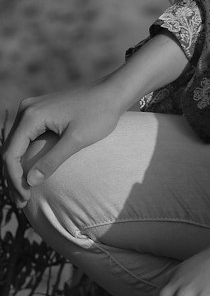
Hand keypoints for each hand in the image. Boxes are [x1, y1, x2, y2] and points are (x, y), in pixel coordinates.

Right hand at [2, 86, 125, 204]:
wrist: (113, 92)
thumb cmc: (99, 114)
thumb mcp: (76, 140)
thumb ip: (52, 160)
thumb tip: (30, 182)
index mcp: (32, 116)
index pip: (11, 154)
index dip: (15, 179)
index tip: (25, 199)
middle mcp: (27, 110)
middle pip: (9, 150)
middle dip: (13, 178)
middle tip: (22, 203)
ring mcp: (32, 110)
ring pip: (15, 146)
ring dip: (17, 170)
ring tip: (24, 195)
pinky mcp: (40, 113)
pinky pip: (25, 139)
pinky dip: (25, 158)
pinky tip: (30, 176)